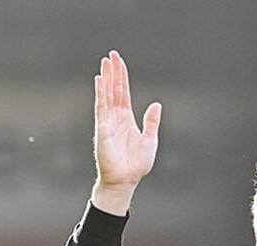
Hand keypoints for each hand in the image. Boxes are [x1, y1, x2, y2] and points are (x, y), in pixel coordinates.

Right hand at [92, 50, 161, 214]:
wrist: (125, 180)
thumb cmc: (136, 164)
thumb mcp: (150, 140)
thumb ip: (151, 122)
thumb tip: (156, 104)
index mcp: (127, 119)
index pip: (123, 93)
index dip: (122, 77)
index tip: (119, 62)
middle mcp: (116, 118)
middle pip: (114, 89)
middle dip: (113, 72)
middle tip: (111, 54)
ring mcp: (108, 122)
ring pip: (107, 95)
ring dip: (106, 78)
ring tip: (105, 62)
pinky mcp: (103, 129)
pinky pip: (101, 107)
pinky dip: (100, 93)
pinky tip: (100, 80)